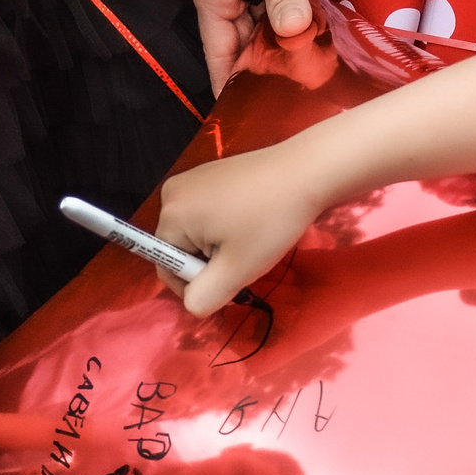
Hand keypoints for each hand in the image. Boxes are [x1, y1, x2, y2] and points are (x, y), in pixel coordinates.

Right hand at [155, 141, 330, 315]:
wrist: (307, 172)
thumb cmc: (270, 221)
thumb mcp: (236, 271)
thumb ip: (203, 297)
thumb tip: (192, 302)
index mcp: (171, 214)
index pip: (168, 267)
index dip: (198, 284)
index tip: (231, 279)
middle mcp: (173, 193)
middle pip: (182, 248)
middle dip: (210, 263)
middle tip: (245, 258)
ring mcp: (193, 179)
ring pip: (197, 233)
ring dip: (220, 246)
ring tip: (252, 237)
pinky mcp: (212, 174)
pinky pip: (208, 214)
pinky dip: (226, 226)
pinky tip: (252, 220)